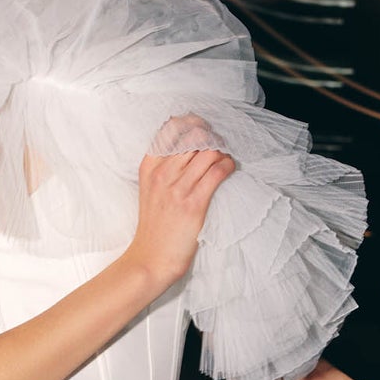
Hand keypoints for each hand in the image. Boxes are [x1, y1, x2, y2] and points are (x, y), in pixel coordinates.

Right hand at [130, 118, 234, 290]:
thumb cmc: (154, 225)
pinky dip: (228, 165)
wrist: (151, 257)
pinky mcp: (194, 203)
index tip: (204, 129)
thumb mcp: (149, 189)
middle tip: (219, 145)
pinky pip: (217, 171)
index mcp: (149, 166)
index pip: (172, 128)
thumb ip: (163, 166)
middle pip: (194, 136)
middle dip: (212, 136)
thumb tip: (190, 145)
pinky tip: (229, 168)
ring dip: (223, 151)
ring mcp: (177, 188)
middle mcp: (162, 173)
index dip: (193, 123)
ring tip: (225, 159)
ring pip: (209, 151)